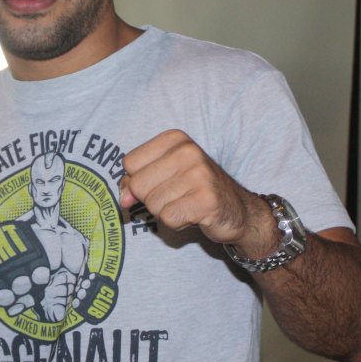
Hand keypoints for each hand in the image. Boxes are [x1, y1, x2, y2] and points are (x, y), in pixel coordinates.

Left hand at [119, 129, 277, 255]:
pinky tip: (193, 215)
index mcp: (175, 139)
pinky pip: (168, 218)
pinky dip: (177, 223)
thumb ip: (136, 182)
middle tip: (176, 196)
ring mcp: (199, 175)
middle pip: (138, 185)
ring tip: (186, 204)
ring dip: (165, 212)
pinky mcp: (206, 200)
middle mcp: (188, 151)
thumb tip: (123, 199)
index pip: (130, 162)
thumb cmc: (193, 190)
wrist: (237, 210)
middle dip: (151, 199)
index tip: (161, 182)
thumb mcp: (163, 175)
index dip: (138, 180)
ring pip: (153, 204)